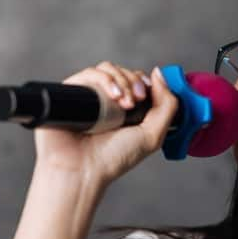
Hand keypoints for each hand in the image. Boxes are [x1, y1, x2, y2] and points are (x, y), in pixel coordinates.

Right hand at [34, 61, 178, 187]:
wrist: (82, 169)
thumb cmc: (113, 159)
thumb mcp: (152, 136)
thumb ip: (167, 106)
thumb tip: (159, 75)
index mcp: (125, 110)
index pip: (137, 80)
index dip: (145, 82)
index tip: (146, 95)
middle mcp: (106, 102)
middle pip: (123, 72)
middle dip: (134, 82)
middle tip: (135, 102)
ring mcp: (89, 96)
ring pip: (107, 69)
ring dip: (122, 81)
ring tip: (123, 104)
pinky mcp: (70, 92)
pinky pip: (89, 74)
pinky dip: (105, 79)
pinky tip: (112, 97)